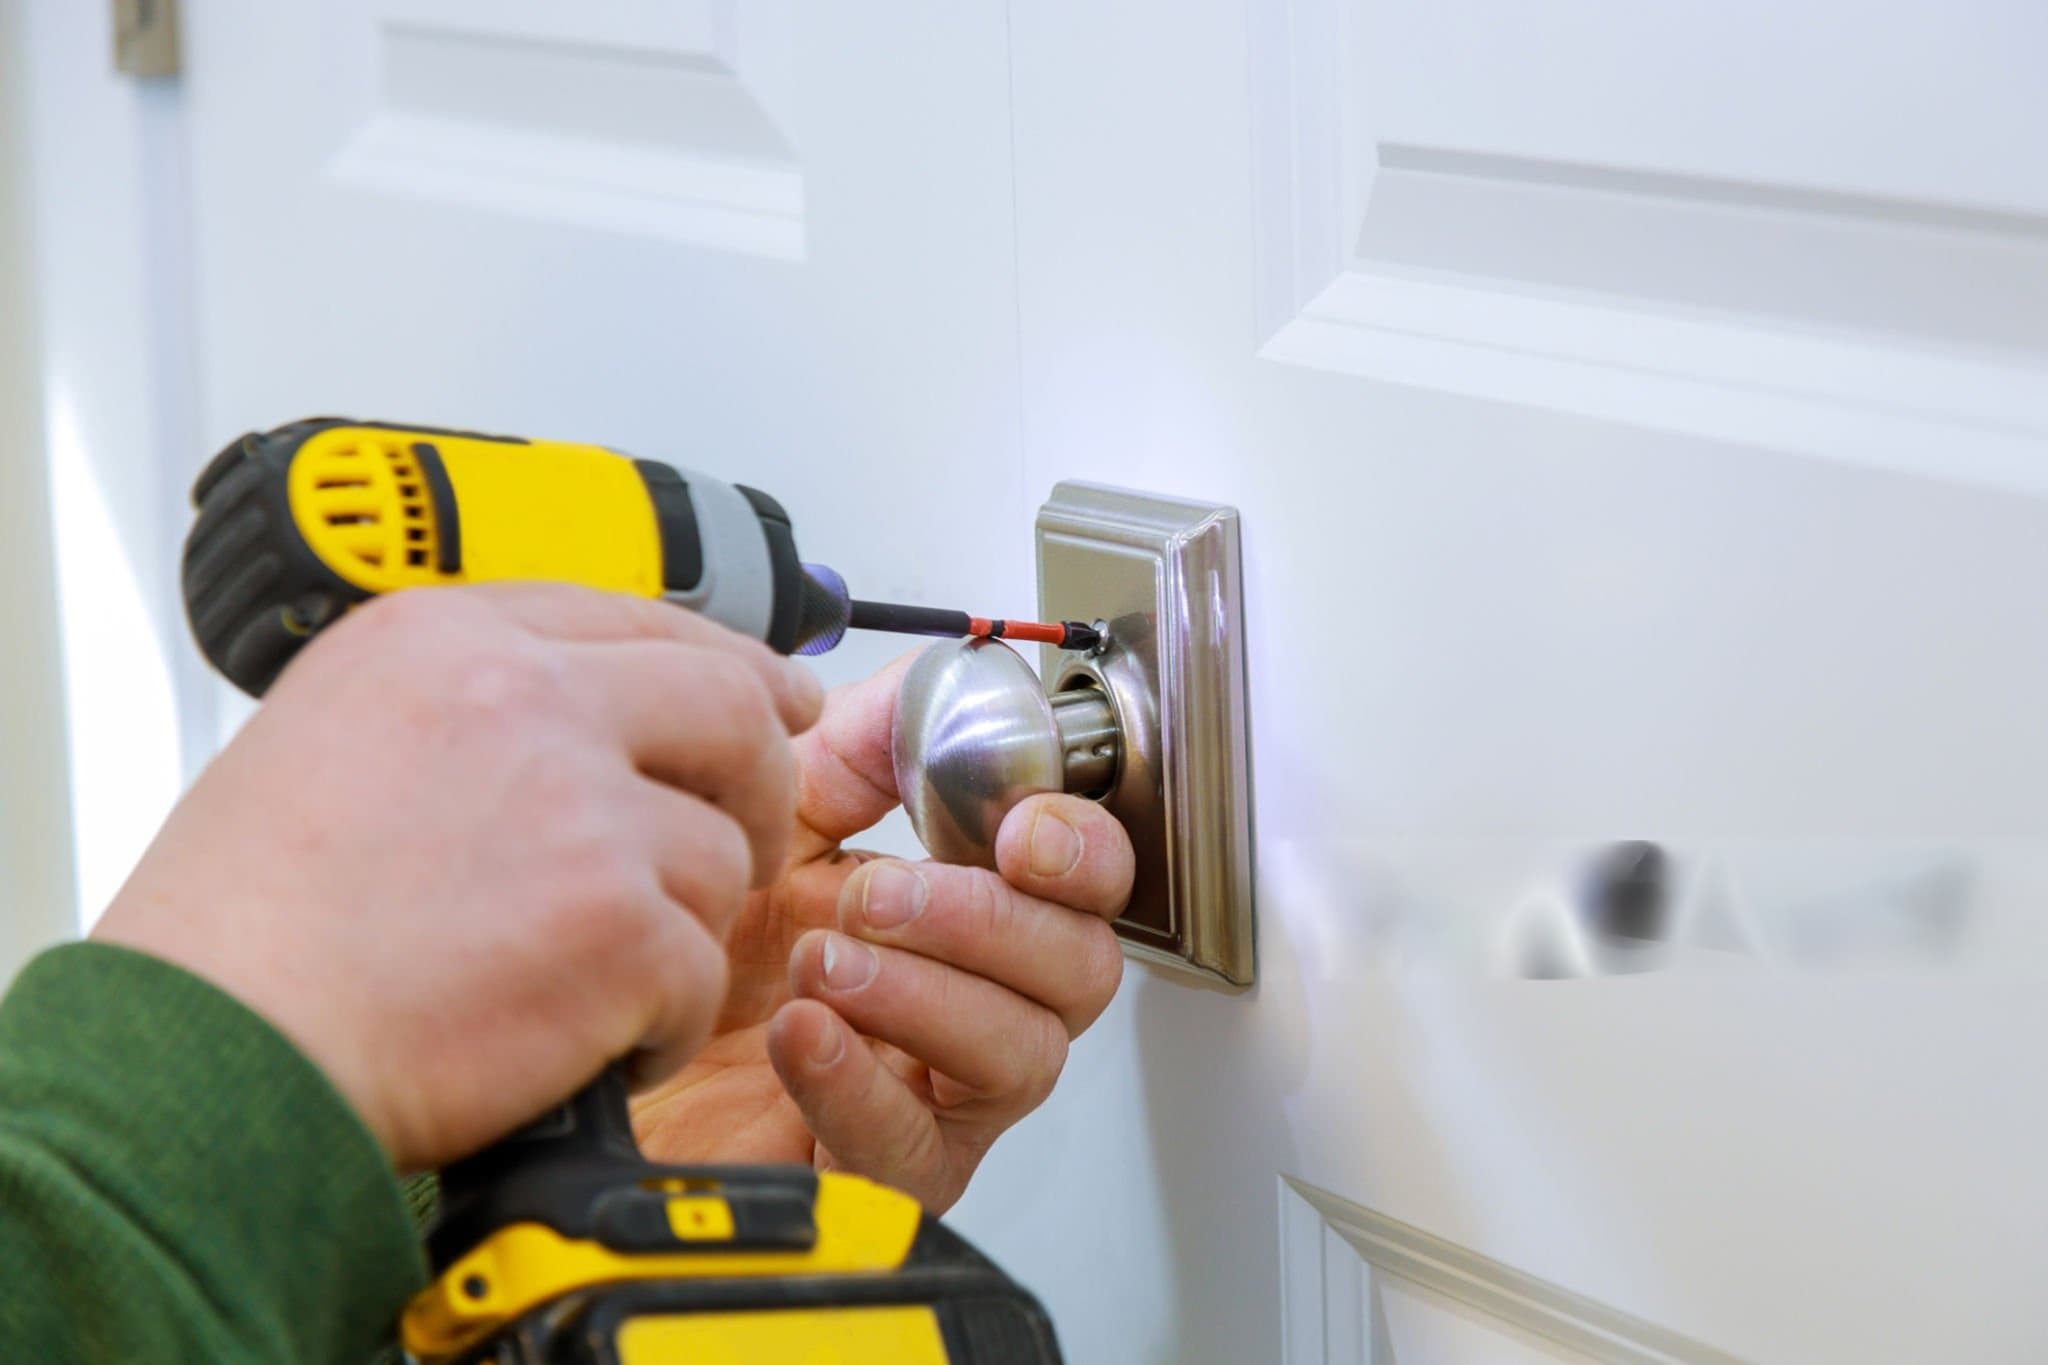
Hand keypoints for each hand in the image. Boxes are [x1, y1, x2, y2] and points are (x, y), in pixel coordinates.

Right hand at [93, 583, 821, 1171]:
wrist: (208, 1051)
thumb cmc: (240, 932)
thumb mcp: (331, 743)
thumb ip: (463, 712)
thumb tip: (583, 725)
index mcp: (444, 641)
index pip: (637, 618)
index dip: (725, 663)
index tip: (774, 696)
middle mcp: (522, 700)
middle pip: (726, 708)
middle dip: (760, 778)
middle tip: (754, 833)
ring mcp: (580, 808)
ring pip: (718, 854)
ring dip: (682, 927)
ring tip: (600, 979)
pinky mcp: (616, 922)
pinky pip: (700, 973)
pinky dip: (663, 1021)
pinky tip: (596, 1043)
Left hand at [629, 656, 1134, 1210]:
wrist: (597, 1048)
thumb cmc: (692, 941)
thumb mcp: (770, 811)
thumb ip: (861, 745)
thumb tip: (936, 684)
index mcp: (963, 905)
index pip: (1082, 881)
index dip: (1078, 850)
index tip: (1022, 829)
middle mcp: (969, 999)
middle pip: (1080, 968)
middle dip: (993, 920)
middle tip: (882, 894)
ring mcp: (935, 1092)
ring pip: (1022, 1055)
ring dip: (926, 995)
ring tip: (820, 961)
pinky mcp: (881, 1174)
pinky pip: (919, 1145)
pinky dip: (861, 1080)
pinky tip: (800, 1032)